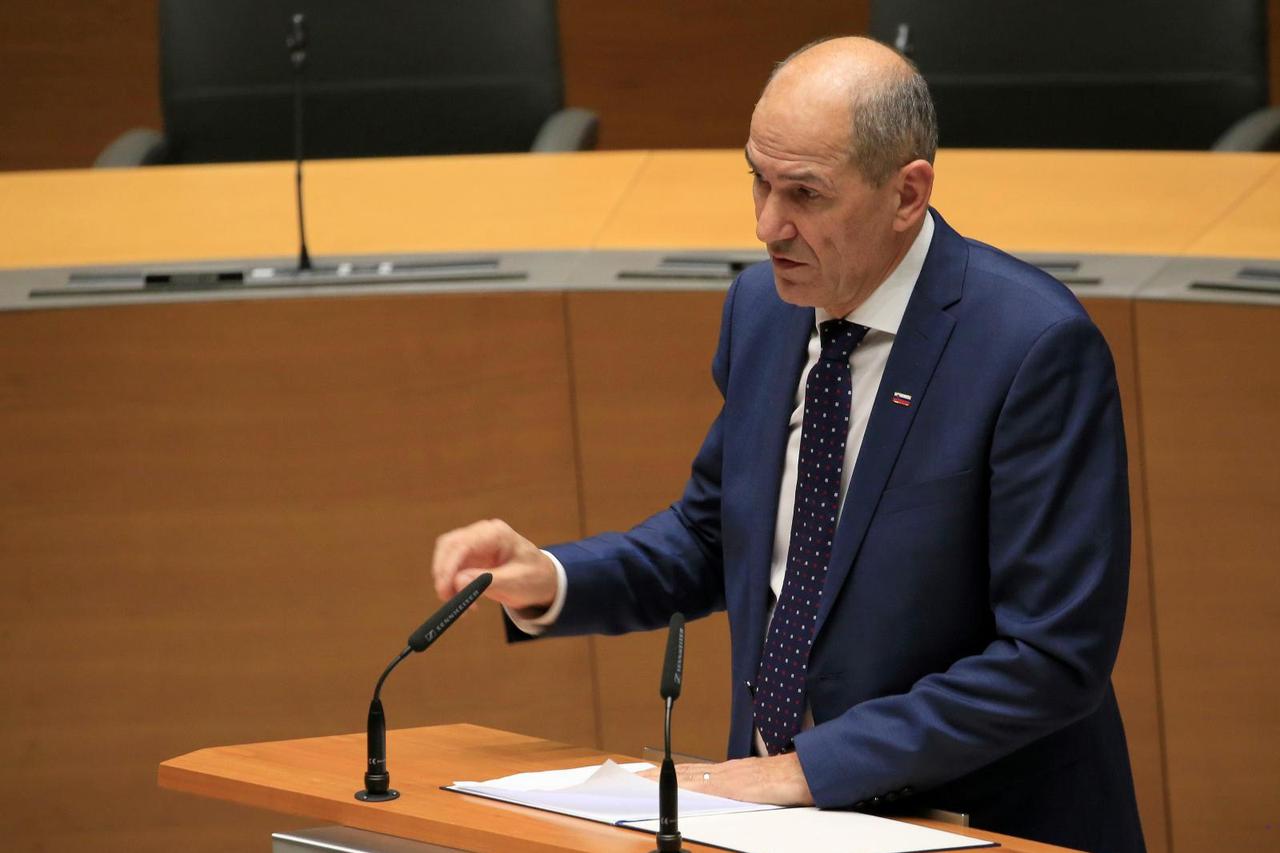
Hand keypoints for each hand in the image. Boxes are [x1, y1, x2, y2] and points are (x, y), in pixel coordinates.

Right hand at [432, 519, 557, 613]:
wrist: (543, 580)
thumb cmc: (534, 578)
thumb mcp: (516, 583)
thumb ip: (488, 581)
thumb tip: (458, 581)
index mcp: (496, 534)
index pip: (463, 544)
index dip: (449, 566)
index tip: (445, 588)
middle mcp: (482, 534)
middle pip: (448, 546)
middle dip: (443, 573)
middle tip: (447, 599)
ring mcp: (474, 544)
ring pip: (446, 557)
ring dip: (446, 581)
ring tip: (461, 605)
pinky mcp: (470, 557)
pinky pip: (451, 569)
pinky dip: (452, 585)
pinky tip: (466, 601)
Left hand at [638, 753, 813, 805]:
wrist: (804, 773)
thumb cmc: (785, 781)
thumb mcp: (754, 786)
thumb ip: (735, 789)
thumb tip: (722, 797)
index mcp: (726, 773)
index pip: (688, 773)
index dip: (663, 773)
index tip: (642, 775)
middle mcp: (722, 771)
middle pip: (681, 773)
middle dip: (654, 775)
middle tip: (629, 777)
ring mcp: (727, 777)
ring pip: (686, 777)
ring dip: (662, 778)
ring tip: (638, 781)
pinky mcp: (734, 786)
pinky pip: (703, 787)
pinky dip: (684, 788)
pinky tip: (671, 789)